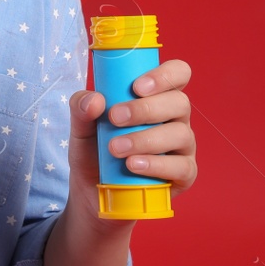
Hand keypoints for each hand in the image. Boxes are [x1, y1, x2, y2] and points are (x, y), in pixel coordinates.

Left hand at [67, 58, 197, 226]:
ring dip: (145, 139)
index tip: (137, 86)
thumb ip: (81, 107)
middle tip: (115, 118)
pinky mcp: (184, 174)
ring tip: (115, 148)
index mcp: (155, 97)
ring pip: (181, 134)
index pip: (177, 74)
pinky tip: (133, 165)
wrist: (91, 191)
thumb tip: (95, 99)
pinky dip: (156, 164)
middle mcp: (174, 118)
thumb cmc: (93, 150)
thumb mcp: (80, 126)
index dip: (164, 75)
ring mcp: (182, 147)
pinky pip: (182, 167)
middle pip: (179, 102)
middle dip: (146, 109)